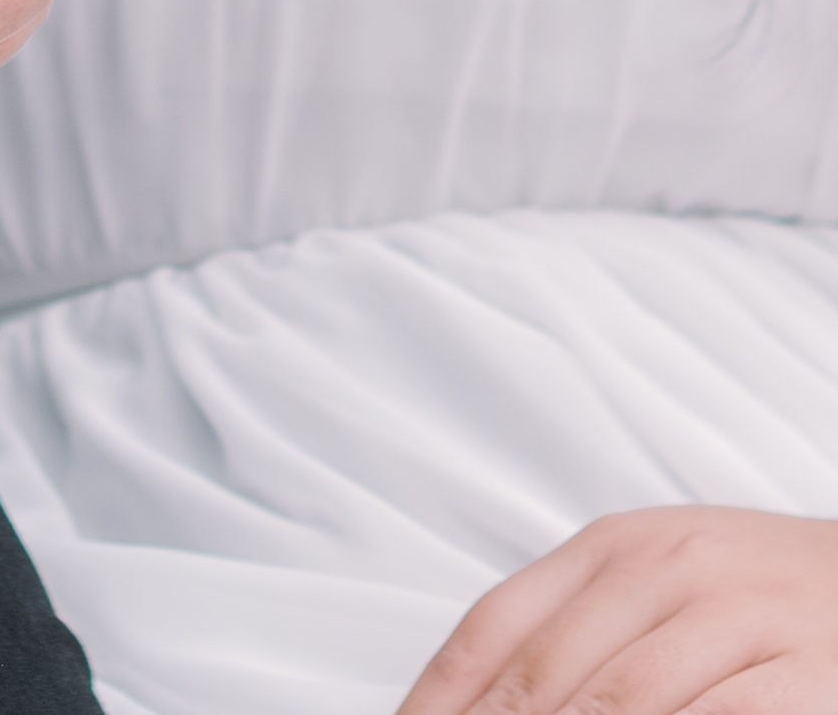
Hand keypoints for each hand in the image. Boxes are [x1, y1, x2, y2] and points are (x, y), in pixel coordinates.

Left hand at [397, 509, 837, 713]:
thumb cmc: (758, 597)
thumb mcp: (659, 585)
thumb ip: (574, 631)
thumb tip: (478, 701)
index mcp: (616, 545)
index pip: (497, 625)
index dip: (442, 696)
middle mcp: (667, 570)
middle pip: (547, 676)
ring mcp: (736, 619)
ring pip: (618, 705)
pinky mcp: (800, 678)